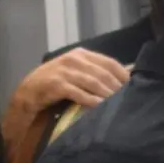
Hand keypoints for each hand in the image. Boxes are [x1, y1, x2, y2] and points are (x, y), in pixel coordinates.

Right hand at [5, 49, 129, 134]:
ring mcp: (65, 71)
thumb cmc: (56, 84)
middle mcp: (74, 59)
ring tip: (119, 106)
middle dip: (118, 88)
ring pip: (93, 83)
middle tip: (130, 102)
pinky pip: (79, 93)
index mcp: (81, 54)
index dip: (124, 77)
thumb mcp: (77, 73)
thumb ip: (96, 74)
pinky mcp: (56, 85)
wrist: (28, 93)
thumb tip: (126, 76)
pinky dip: (91, 101)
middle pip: (104, 74)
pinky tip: (100, 108)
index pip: (110, 63)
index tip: (135, 89)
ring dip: (108, 95)